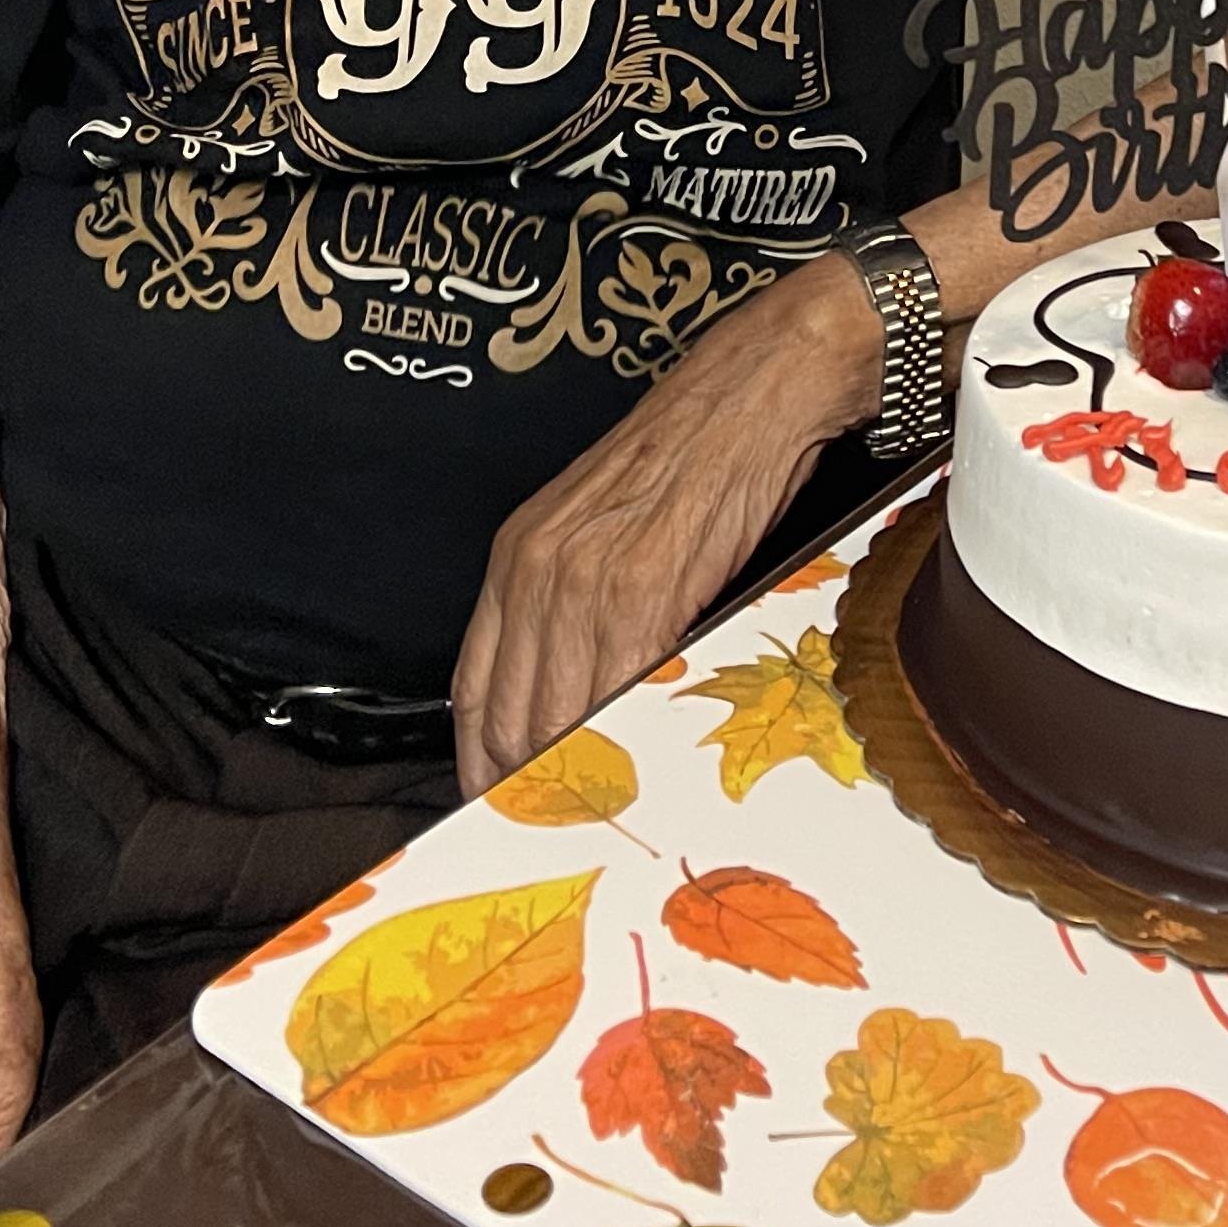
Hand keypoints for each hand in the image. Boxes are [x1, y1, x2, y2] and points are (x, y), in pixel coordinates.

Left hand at [454, 255, 879, 791]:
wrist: (754, 391)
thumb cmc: (693, 453)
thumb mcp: (603, 526)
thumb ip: (572, 604)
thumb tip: (572, 698)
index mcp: (519, 553)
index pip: (473, 693)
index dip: (481, 764)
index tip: (500, 807)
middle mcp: (538, 568)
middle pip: (508, 721)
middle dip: (528, 790)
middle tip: (557, 835)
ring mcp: (587, 581)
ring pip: (557, 720)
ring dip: (578, 781)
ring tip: (601, 822)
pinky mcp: (646, 590)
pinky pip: (618, 694)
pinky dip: (624, 744)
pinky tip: (639, 772)